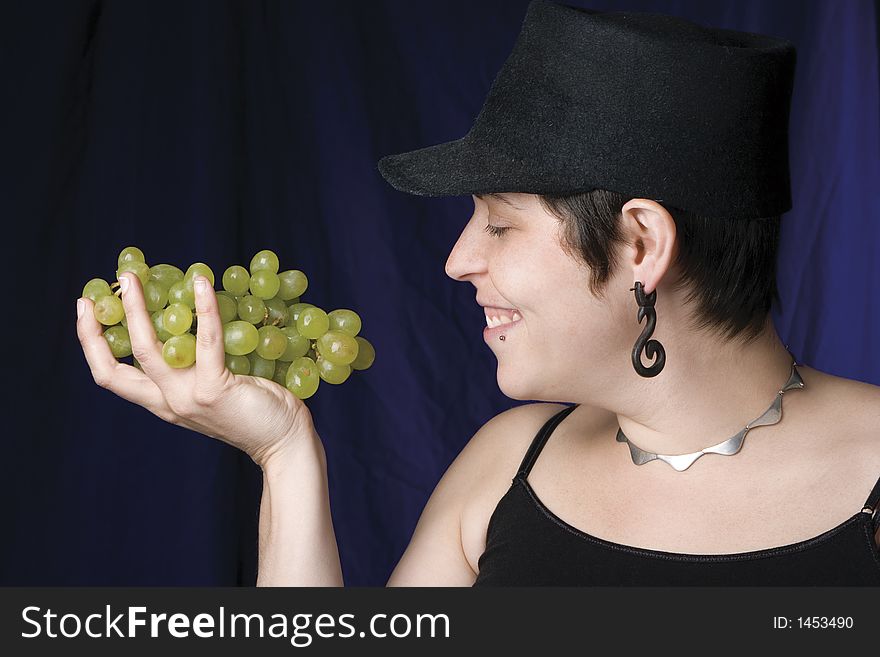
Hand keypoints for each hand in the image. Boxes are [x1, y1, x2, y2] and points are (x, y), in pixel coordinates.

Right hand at [76, 272, 315, 468]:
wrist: (283, 443)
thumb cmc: (255, 411)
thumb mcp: (212, 389)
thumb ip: (194, 366)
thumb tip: (190, 319)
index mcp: (163, 403)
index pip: (111, 376)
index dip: (92, 343)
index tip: (86, 308)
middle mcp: (168, 403)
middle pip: (113, 368)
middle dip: (97, 326)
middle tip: (106, 286)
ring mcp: (187, 398)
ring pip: (148, 349)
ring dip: (137, 308)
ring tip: (134, 276)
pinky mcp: (213, 390)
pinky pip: (205, 340)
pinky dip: (203, 308)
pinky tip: (201, 283)